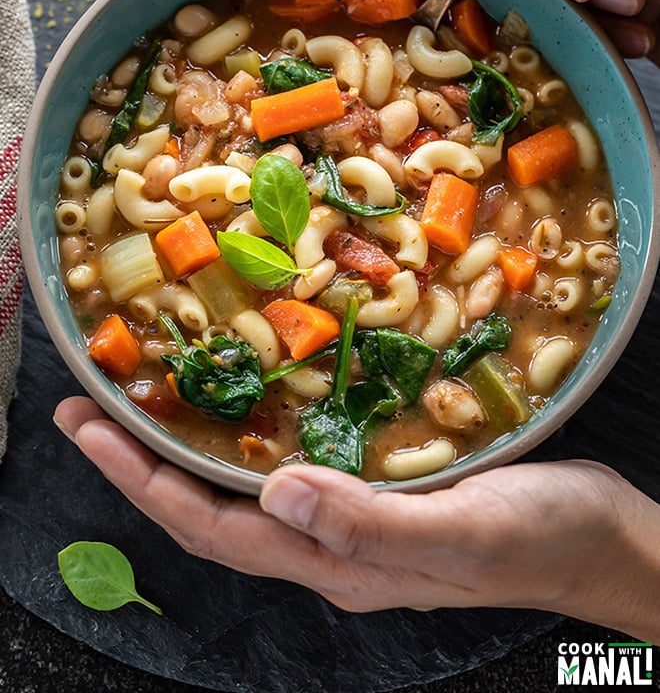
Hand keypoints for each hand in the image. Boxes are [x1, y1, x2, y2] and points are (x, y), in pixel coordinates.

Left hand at [54, 396, 659, 640]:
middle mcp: (332, 546)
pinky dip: (256, 435)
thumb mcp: (460, 531)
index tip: (90, 429)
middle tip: (93, 405)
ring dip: (190, 447)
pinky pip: (296, 466)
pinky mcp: (382, 491)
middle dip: (144, 461)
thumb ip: (367, 523)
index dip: (142, 481)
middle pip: (212, 510)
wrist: (599, 541)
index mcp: (338, 564)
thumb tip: (273, 491)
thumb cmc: (540, 536)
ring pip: (247, 489)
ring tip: (152, 397)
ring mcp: (356, 521)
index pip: (213, 527)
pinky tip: (255, 401)